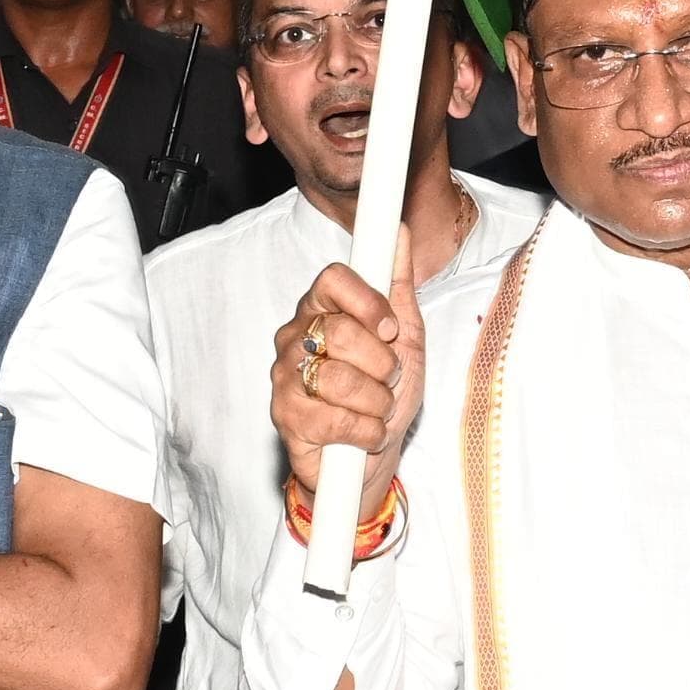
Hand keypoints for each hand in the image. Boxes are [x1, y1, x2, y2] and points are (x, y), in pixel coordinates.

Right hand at [272, 246, 424, 501]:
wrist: (374, 456)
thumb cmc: (385, 392)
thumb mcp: (404, 337)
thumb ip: (398, 284)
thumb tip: (398, 232)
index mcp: (320, 308)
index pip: (332, 279)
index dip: (367, 302)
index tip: (390, 329)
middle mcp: (295, 336)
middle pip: (341, 331)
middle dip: (382, 364)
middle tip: (387, 380)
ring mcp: (284, 377)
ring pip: (339, 377)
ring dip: (377, 401)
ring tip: (377, 409)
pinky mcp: (285, 418)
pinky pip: (335, 418)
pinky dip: (366, 430)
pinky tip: (366, 433)